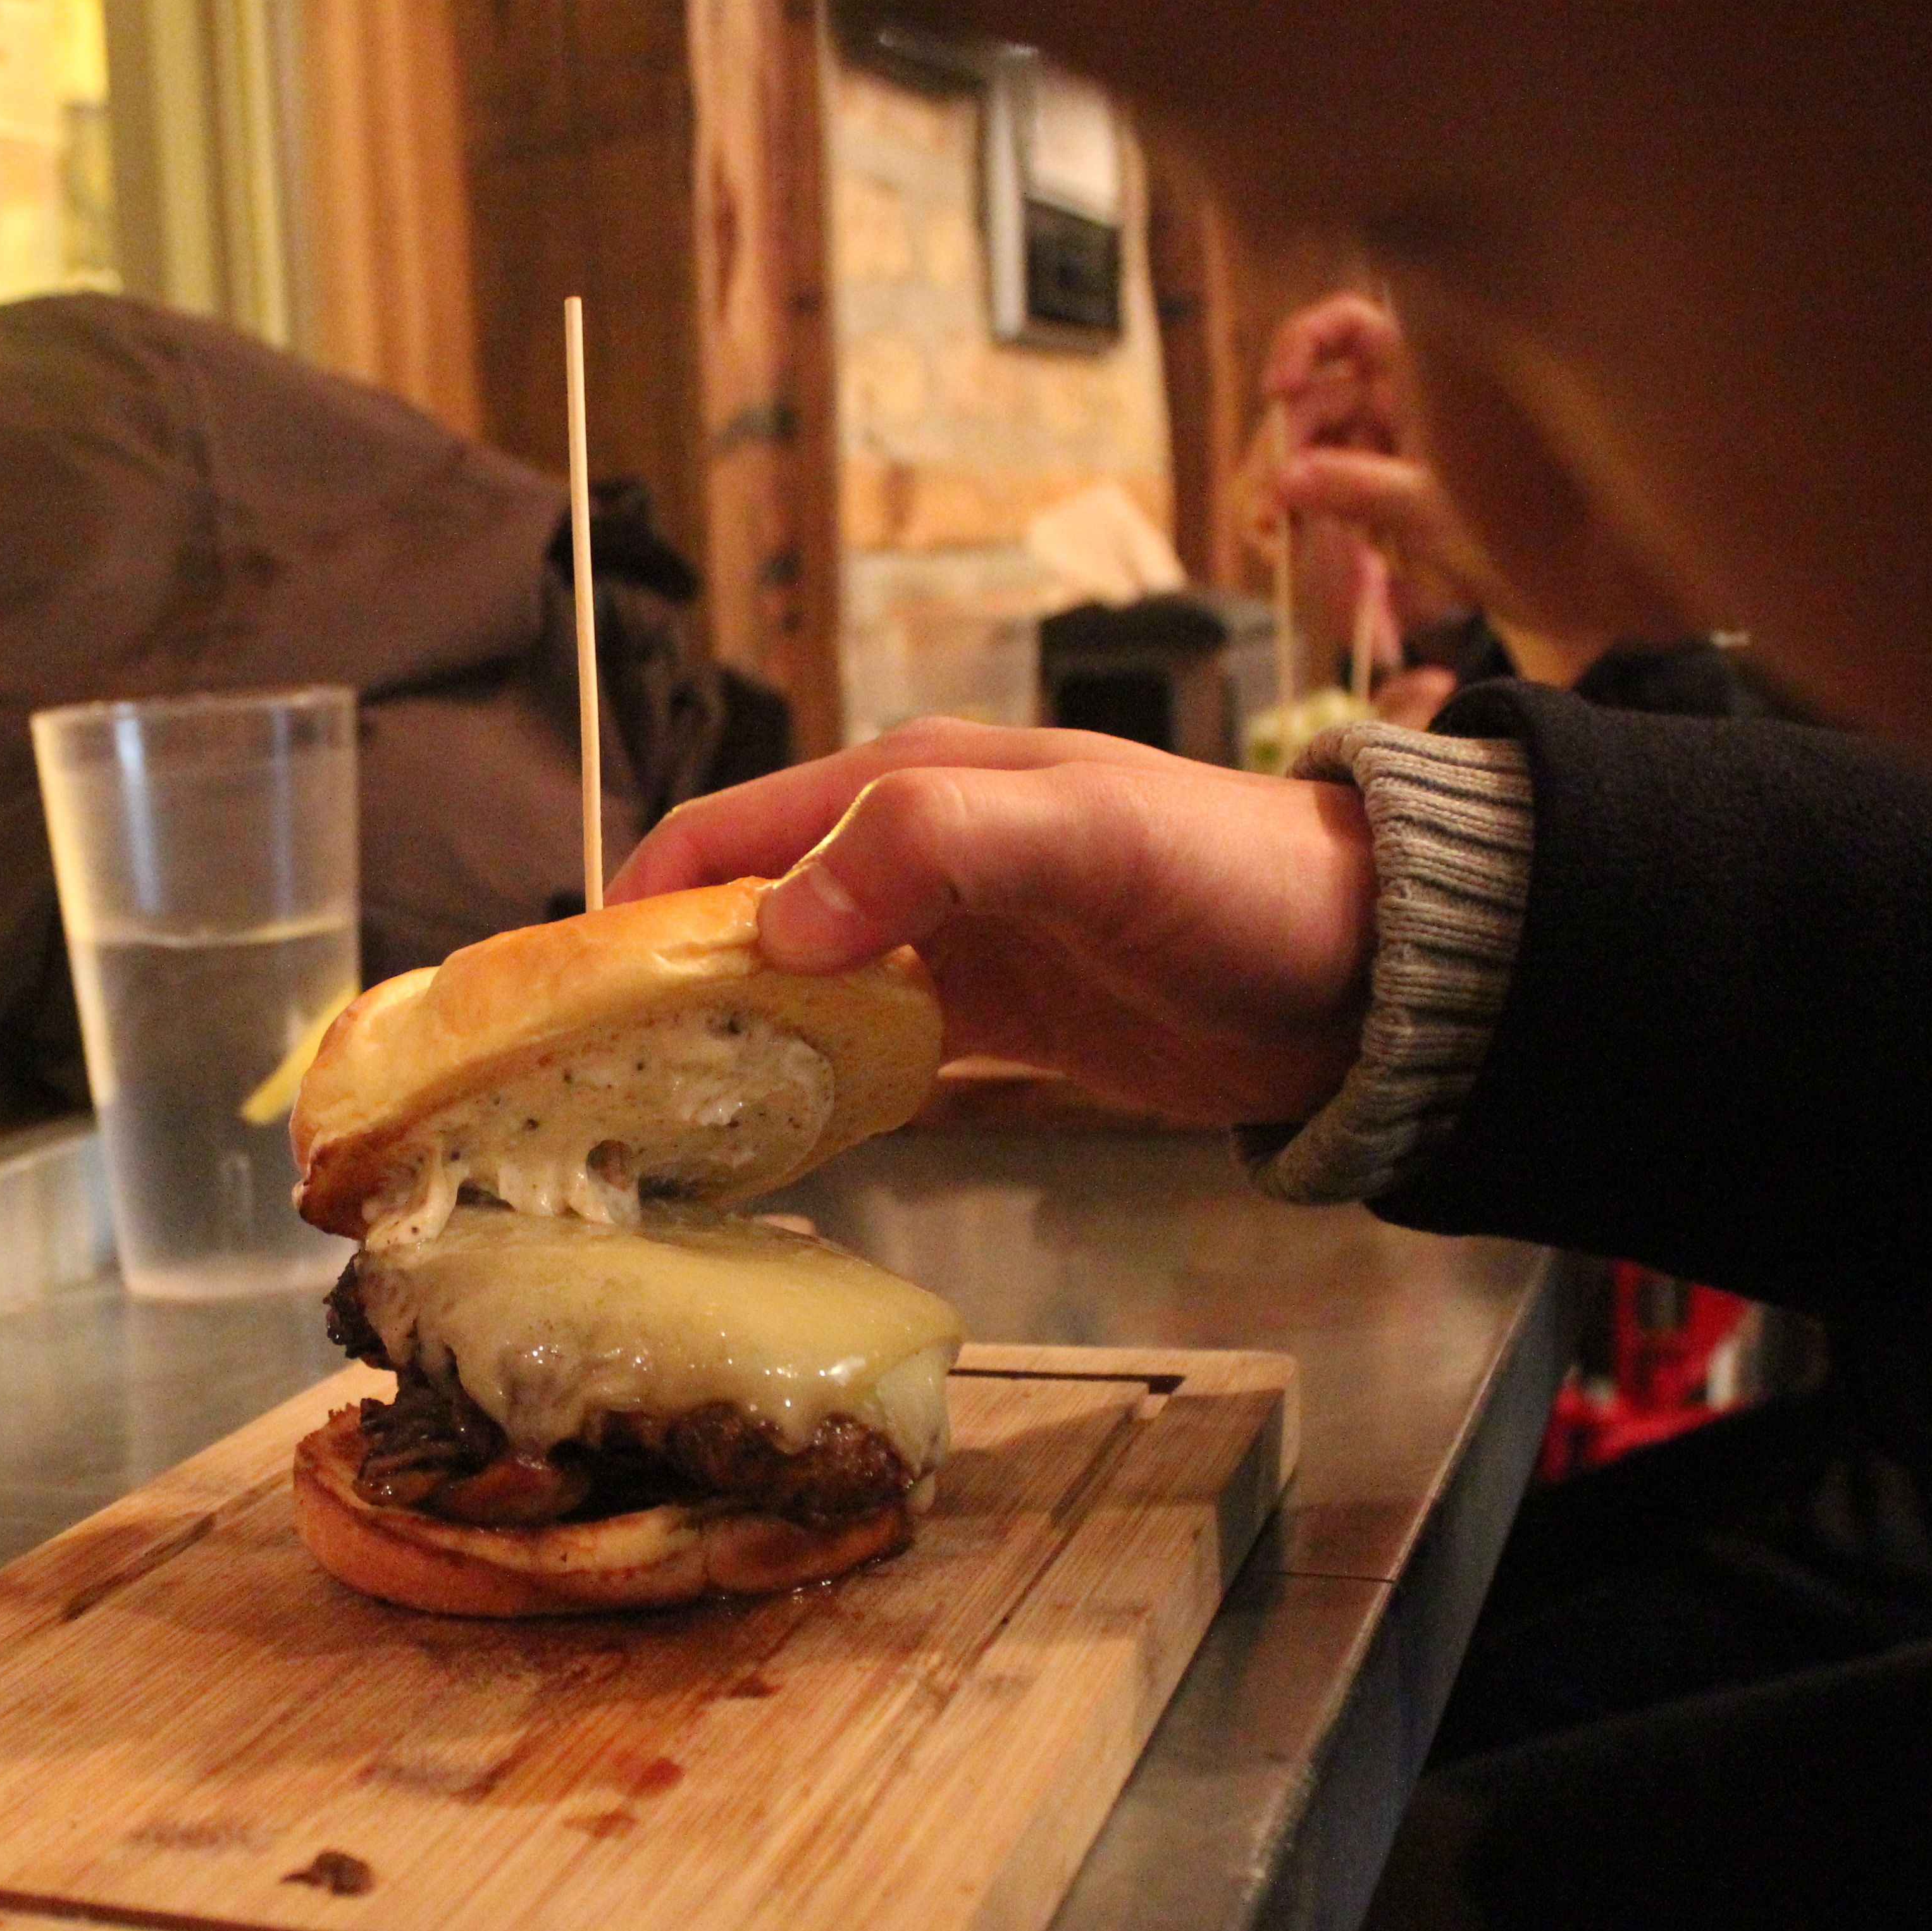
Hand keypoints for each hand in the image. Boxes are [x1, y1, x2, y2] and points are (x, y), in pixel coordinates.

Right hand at [610, 720, 1377, 1125]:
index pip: (719, 838)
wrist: (1370, 973)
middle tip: (584, 1095)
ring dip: (719, 1043)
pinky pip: (854, 1047)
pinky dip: (801, 1085)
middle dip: (654, 988)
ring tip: (648, 1131)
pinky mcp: (984, 1016)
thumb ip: (937, 852)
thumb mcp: (1089, 838)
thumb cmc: (1235, 882)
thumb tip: (780, 925)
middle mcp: (903, 854)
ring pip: (786, 986)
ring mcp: (941, 938)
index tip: (560, 1007)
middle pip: (736, 916)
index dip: (629, 912)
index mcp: (907, 785)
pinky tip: (765, 1145)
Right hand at [1252, 295, 1488, 644]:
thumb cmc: (1515, 533)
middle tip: (1270, 509)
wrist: (1543, 586)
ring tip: (1273, 539)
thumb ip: (1362, 489)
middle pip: (1305, 403)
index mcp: (1416, 383)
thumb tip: (1284, 480)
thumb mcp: (1438, 509)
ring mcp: (1363, 455)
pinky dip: (1285, 521)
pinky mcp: (1349, 501)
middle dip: (1278, 451)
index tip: (1279, 389)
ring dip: (1271, 494)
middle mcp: (1383, 409)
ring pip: (1293, 454)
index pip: (1347, 328)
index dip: (1304, 343)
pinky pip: (1299, 498)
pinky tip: (1282, 546)